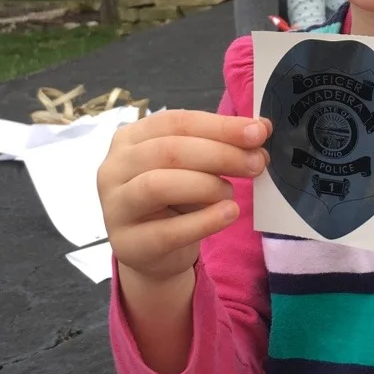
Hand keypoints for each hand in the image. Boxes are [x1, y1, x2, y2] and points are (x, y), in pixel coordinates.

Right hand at [98, 110, 269, 283]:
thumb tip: (259, 129)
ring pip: (159, 185)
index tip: (258, 131)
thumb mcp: (194, 167)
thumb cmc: (175, 199)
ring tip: (232, 192)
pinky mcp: (127, 244)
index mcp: (130, 138)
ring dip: (207, 185)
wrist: (154, 252)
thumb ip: (220, 146)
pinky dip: (204, 221)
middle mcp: (114, 167)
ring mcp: (115, 206)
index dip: (219, 125)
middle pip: (169, 151)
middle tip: (257, 162)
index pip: (175, 122)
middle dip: (220, 154)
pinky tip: (228, 214)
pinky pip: (168, 231)